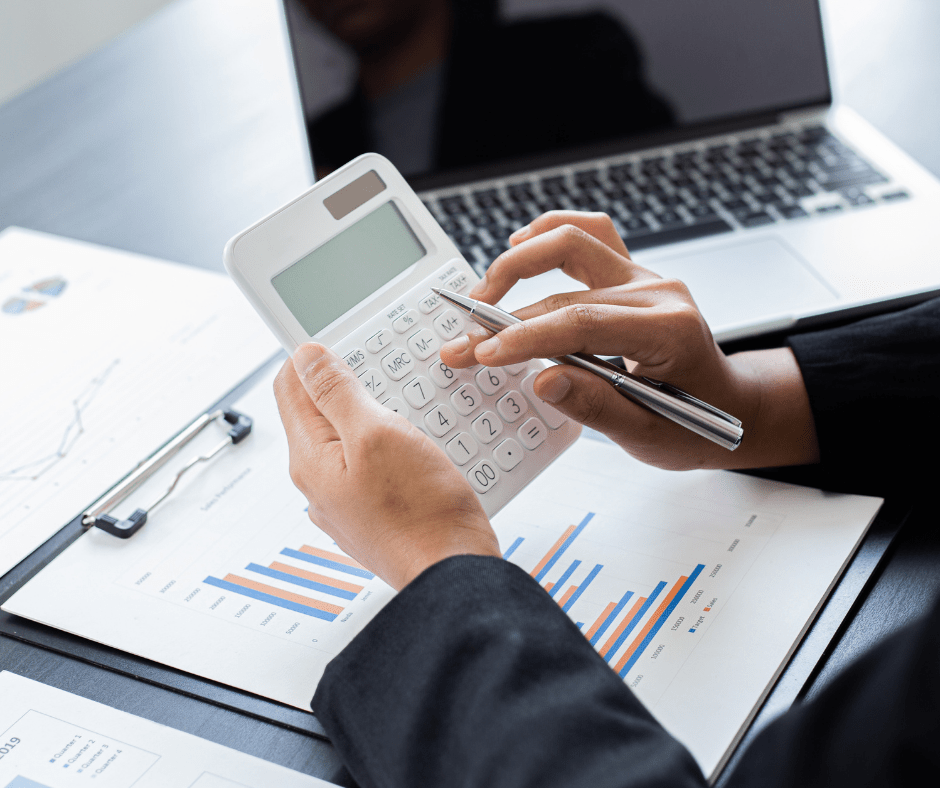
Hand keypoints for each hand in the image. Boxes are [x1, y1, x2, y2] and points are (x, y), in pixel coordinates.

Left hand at [274, 344, 499, 589]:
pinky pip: (372, 465)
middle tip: (385, 371)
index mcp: (310, 459)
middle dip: (349, 384)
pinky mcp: (374, 513)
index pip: (290, 387)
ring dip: (374, 414)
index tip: (344, 339)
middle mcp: (319, 483)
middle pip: (320, 412)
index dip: (312, 355)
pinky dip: (391, 445)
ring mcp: (346, 501)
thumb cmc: (421, 511)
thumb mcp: (377, 433)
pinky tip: (418, 445)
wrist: (454, 572)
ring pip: (350, 438)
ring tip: (407, 407)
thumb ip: (337, 392)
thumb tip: (307, 357)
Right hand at [440, 211, 818, 470]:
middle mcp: (656, 292)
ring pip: (575, 239)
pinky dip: (551, 233)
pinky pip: (590, 233)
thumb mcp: (647, 435)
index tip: (484, 354)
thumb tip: (543, 379)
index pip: (582, 323)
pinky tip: (519, 245)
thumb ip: (595, 407)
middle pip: (566, 285)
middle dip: (505, 315)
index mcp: (668, 331)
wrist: (726, 405)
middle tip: (465, 343)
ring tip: (481, 293)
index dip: (526, 337)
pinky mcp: (630, 274)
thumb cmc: (691, 423)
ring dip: (521, 260)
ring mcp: (644, 277)